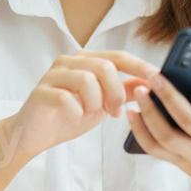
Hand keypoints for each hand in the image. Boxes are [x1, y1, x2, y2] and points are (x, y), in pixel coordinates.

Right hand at [9, 51, 157, 161]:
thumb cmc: (68, 116)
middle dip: (116, 92)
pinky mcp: (40, 91)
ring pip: (87, 79)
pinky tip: (75, 116)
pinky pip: (67, 98)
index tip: (157, 77)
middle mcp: (69, 61)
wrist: (34, 134)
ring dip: (96, 102)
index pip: (118, 56)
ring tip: (92, 114)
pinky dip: (77, 111)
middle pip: (104, 66)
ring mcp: (53, 74)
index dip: (139, 66)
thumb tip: (150, 83)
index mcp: (86, 60)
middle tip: (115, 112)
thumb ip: (123, 91)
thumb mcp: (102, 104)